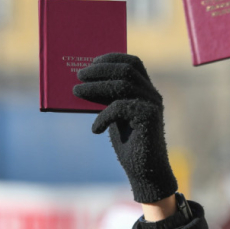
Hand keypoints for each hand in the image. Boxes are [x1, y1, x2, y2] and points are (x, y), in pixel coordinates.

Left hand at [73, 53, 176, 202]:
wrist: (145, 170)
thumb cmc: (128, 143)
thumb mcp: (115, 116)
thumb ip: (107, 99)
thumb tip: (83, 84)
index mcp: (145, 90)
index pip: (133, 62)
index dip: (112, 58)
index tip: (91, 61)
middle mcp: (152, 94)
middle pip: (126, 69)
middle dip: (100, 70)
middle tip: (79, 75)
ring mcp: (152, 105)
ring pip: (122, 84)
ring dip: (95, 87)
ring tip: (77, 91)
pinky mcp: (149, 118)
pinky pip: (120, 107)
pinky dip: (103, 116)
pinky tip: (95, 129)